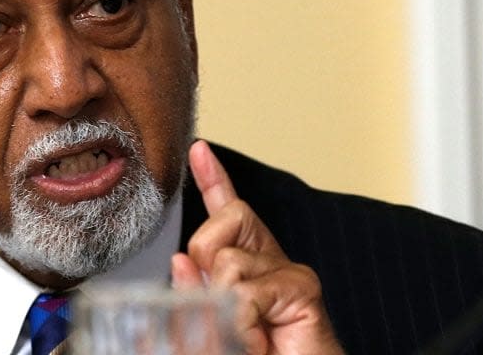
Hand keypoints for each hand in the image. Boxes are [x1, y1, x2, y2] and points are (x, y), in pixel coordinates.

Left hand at [171, 140, 343, 354]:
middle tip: (222, 311)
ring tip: (245, 336)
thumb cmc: (259, 353)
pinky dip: (243, 324)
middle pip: (217, 226)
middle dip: (204, 266)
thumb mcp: (212, 324)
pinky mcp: (302, 288)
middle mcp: (267, 260)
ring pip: (227, 262)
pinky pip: (248, 292)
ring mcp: (288, 271)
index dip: (212, 178)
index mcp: (243, 265)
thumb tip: (180, 261)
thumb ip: (193, 296)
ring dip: (224, 307)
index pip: (226, 212)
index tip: (198, 149)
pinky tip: (257, 340)